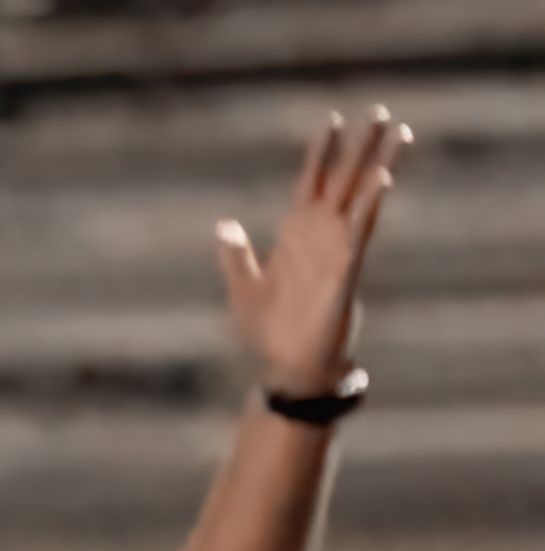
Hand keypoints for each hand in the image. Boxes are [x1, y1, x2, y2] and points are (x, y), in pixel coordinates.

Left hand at [220, 108, 407, 397]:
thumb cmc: (267, 331)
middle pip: (345, 180)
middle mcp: (321, 236)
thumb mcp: (242, 288)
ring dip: (380, 165)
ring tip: (399, 134)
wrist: (285, 366)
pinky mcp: (346, 270)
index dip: (321, 153)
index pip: (312, 183)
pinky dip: (370, 206)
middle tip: (379, 111)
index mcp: (296, 236)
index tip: (331, 121)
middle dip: (361, 147)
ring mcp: (337, 250)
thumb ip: (235, 255)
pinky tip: (382, 181)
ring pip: (363, 197)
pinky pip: (360, 233)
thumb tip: (224, 226)